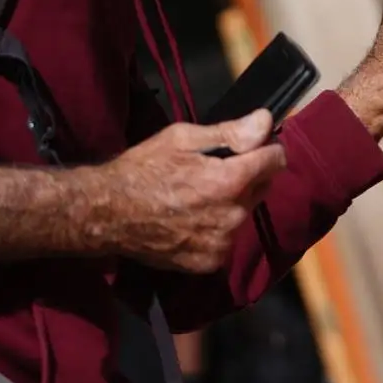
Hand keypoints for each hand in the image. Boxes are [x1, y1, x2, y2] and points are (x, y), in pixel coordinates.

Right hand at [94, 110, 284, 272]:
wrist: (106, 213)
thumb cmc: (142, 169)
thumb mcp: (183, 138)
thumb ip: (231, 132)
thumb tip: (266, 121)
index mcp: (230, 181)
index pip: (276, 160)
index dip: (266, 148)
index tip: (252, 146)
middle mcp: (233, 216)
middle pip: (262, 187)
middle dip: (248, 175)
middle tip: (214, 169)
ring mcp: (222, 243)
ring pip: (244, 213)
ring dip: (232, 203)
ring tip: (197, 196)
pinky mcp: (209, 262)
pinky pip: (226, 238)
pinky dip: (216, 228)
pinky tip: (191, 219)